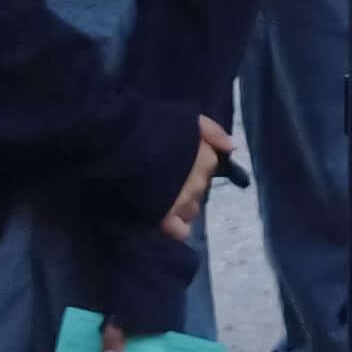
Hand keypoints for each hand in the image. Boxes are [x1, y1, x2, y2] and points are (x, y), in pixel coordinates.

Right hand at [161, 115, 237, 244]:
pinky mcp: (166, 218)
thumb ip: (211, 131)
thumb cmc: (149, 126)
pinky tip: (161, 218)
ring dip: (178, 205)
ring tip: (157, 196)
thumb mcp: (185, 120)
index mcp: (206, 159)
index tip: (172, 160)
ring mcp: (183, 201)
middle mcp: (199, 182)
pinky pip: (180, 231)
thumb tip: (233, 147)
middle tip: (160, 177)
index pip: (208, 167)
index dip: (190, 164)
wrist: (118, 141)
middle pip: (198, 191)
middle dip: (184, 186)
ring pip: (191, 210)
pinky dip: (173, 227)